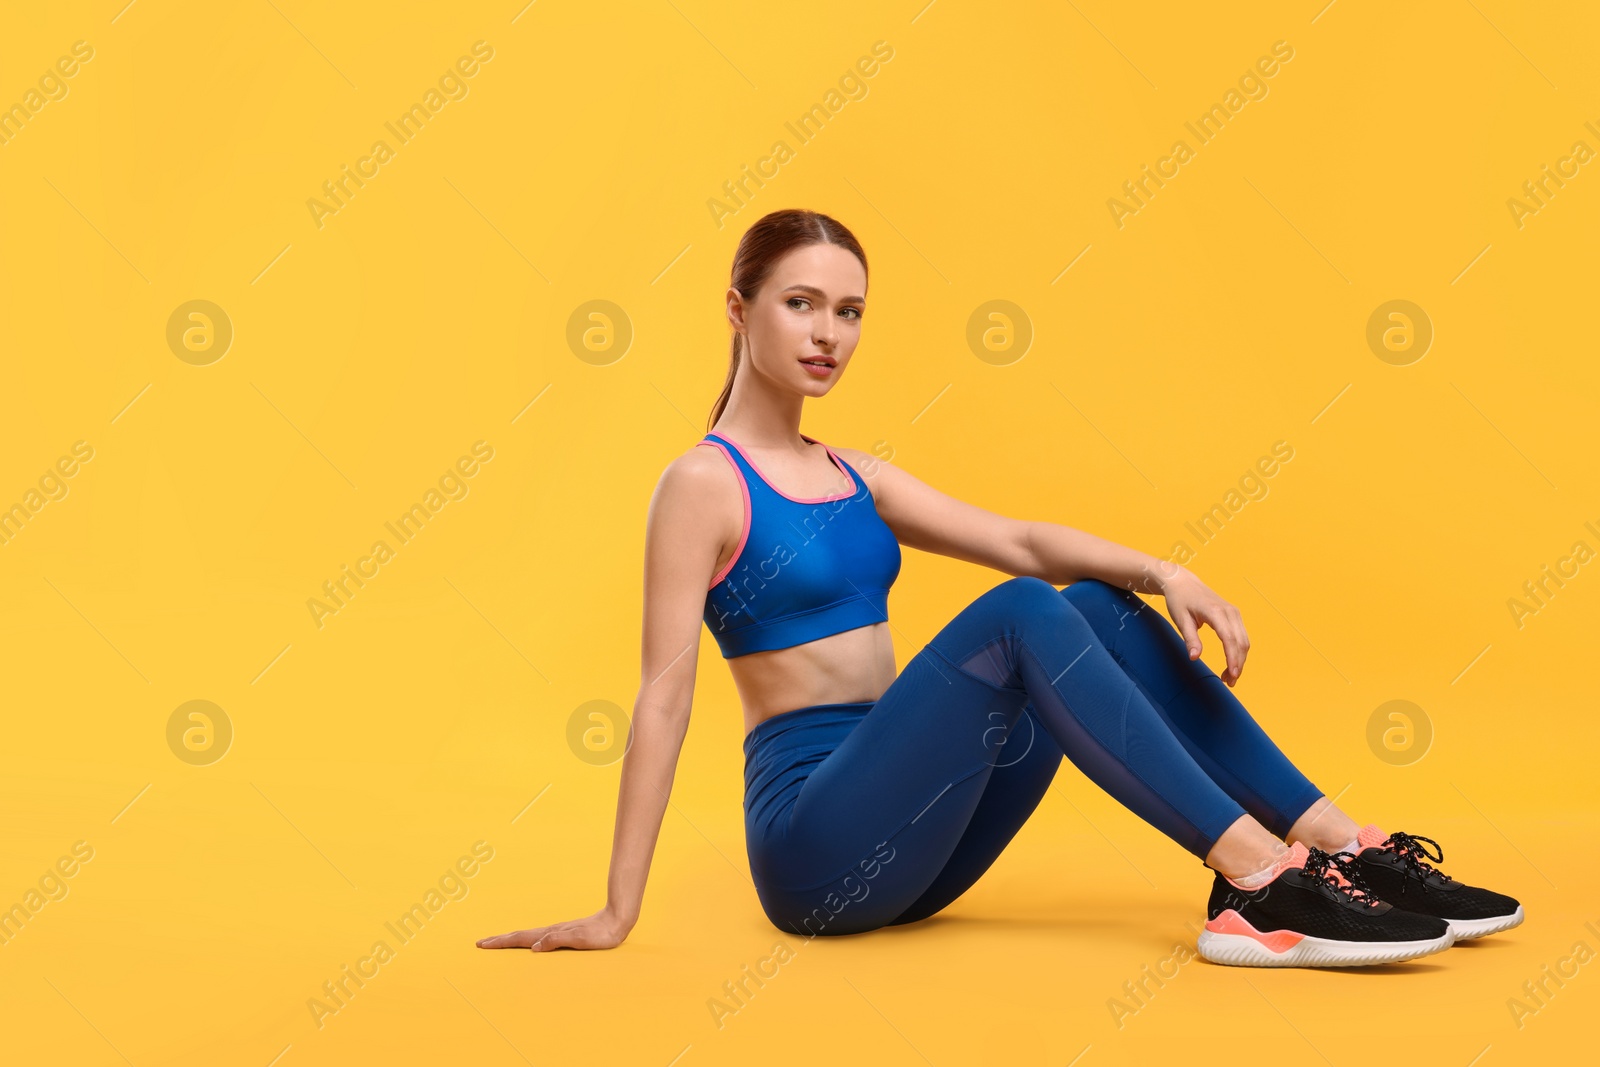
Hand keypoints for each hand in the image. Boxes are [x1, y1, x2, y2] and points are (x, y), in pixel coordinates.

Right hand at [476, 907, 631, 951]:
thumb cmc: (600, 934)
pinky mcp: (564, 933)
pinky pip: (539, 937)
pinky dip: (527, 940)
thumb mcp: (579, 939)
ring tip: (498, 941)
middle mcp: (551, 932)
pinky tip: (529, 943)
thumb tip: (535, 947)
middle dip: (500, 940)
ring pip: (528, 935)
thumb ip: (557, 941)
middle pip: (521, 935)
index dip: (502, 942)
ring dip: (511, 939)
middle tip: (481, 943)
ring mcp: (557, 932)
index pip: (521, 938)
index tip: (483, 943)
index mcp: (551, 934)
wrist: (617, 920)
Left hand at [1160, 567, 1249, 686]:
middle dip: (1238, 664)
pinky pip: (1241, 636)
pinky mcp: (1234, 615)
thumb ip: (1190, 639)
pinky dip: (1239, 651)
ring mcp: (1234, 612)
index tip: (1233, 675)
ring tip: (1229, 677)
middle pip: (1241, 642)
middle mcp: (1229, 611)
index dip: (1232, 658)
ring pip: (1244, 640)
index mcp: (1215, 612)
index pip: (1229, 638)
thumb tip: (1195, 658)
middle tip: (1230, 682)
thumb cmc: (1179, 600)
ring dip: (1240, 659)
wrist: (1183, 582)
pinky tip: (1231, 663)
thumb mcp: (1181, 620)